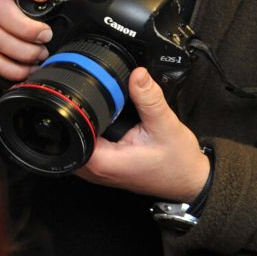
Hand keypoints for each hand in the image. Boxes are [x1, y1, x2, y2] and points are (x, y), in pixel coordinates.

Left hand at [78, 68, 211, 202]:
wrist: (191, 180)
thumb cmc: (179, 162)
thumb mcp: (166, 125)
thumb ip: (149, 99)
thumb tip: (137, 75)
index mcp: (104, 163)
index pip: (67, 137)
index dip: (68, 116)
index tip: (74, 99)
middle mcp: (95, 171)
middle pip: (65, 140)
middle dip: (73, 118)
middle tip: (85, 100)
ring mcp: (98, 172)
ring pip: (73, 145)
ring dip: (80, 127)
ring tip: (94, 110)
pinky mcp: (104, 168)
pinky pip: (85, 148)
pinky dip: (90, 134)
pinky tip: (100, 123)